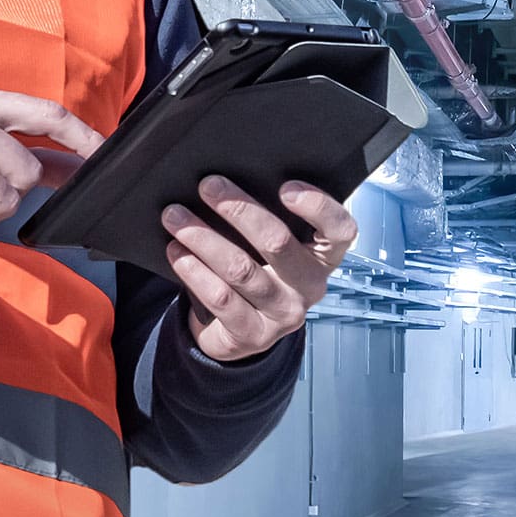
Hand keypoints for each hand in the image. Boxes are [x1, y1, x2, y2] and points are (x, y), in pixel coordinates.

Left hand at [160, 175, 357, 361]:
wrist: (242, 330)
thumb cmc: (259, 271)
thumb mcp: (274, 248)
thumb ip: (267, 220)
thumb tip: (227, 182)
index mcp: (323, 257)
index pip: (340, 230)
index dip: (318, 206)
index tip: (285, 186)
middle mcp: (310, 286)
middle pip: (278, 243)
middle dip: (238, 210)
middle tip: (208, 186)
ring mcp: (283, 314)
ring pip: (241, 270)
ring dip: (203, 238)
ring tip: (176, 217)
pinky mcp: (254, 334)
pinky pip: (221, 298)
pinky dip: (194, 270)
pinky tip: (177, 252)